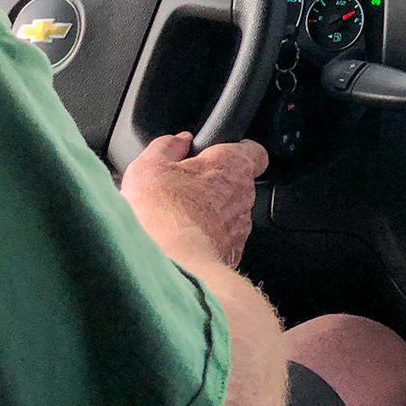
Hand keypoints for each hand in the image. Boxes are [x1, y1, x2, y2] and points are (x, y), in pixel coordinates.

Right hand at [120, 133, 268, 267]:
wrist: (170, 264)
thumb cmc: (163, 214)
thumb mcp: (150, 166)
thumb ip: (168, 146)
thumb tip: (178, 141)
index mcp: (230, 165)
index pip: (255, 151)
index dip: (240, 150)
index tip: (223, 152)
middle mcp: (244, 195)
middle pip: (237, 183)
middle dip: (214, 184)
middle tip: (185, 188)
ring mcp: (241, 227)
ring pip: (230, 214)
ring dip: (210, 214)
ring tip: (179, 218)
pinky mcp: (233, 253)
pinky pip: (223, 240)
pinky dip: (207, 239)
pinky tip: (183, 241)